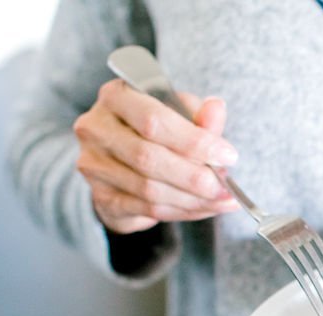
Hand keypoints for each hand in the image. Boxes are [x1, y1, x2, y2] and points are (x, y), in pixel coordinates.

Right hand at [73, 79, 240, 233]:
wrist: (124, 160)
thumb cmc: (157, 130)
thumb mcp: (181, 114)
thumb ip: (199, 116)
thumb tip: (217, 107)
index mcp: (116, 96)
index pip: (154, 120)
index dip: (194, 142)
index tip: (228, 156)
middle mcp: (96, 128)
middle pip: (149, 158)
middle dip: (194, 177)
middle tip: (225, 187)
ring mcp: (94, 164)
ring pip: (148, 189)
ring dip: (192, 199)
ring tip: (223, 200)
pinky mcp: (101, 195)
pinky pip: (146, 209)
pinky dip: (183, 211)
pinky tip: (205, 209)